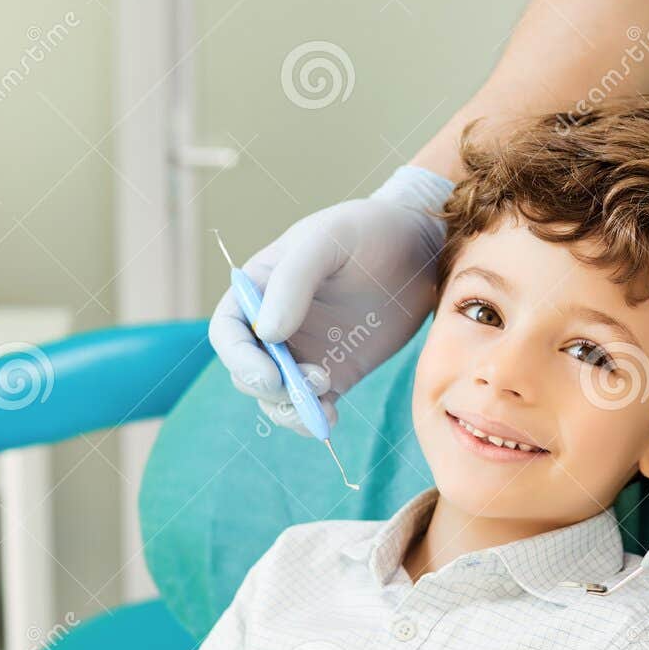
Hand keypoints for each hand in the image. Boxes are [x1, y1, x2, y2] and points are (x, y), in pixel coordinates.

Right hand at [208, 165, 455, 435]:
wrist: (419, 251)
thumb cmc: (368, 232)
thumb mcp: (328, 240)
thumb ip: (294, 281)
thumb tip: (266, 333)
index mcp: (259, 289)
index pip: (229, 332)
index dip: (239, 359)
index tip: (270, 375)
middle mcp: (274, 325)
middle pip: (248, 372)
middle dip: (271, 388)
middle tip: (316, 381)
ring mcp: (303, 352)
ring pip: (276, 397)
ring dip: (291, 409)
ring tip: (325, 404)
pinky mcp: (334, 373)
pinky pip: (311, 406)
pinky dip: (313, 418)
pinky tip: (330, 418)